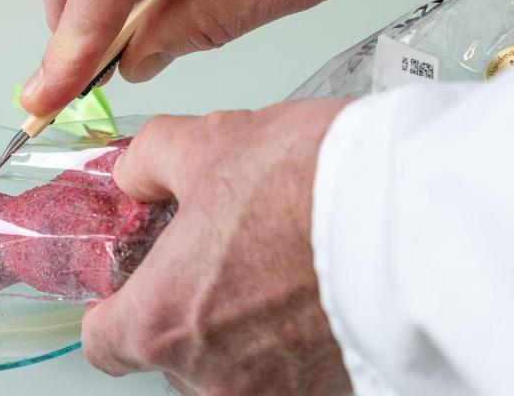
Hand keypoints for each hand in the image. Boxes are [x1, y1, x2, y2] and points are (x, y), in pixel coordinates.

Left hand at [81, 98, 353, 394]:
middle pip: (172, 359)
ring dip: (243, 331)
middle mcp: (213, 377)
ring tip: (278, 269)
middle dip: (188, 310)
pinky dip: (296, 342)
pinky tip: (316, 291)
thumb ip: (149, 163)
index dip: (114, 308)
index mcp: (163, 322)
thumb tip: (136, 174)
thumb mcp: (206, 143)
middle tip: (220, 258)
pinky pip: (292, 373)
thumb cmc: (308, 183)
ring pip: (233, 369)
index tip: (132, 284)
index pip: (102, 345)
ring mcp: (276, 393)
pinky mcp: (332, 394)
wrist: (410, 211)